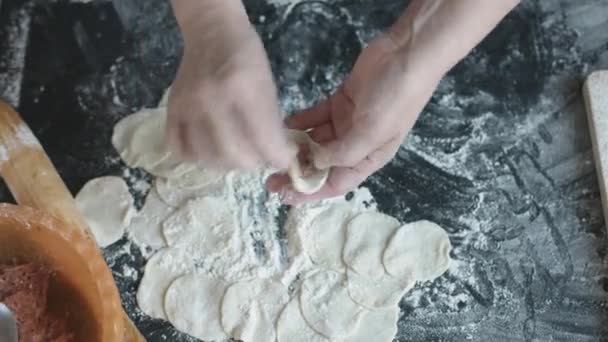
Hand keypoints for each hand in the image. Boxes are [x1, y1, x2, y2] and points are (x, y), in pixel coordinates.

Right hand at [167, 1, 294, 168]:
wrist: (212, 33)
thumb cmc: (246, 57)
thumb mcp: (268, 86)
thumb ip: (271, 124)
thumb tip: (276, 157)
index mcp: (242, 89)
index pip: (264, 141)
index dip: (279, 157)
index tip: (284, 158)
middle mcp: (212, 100)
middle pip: (235, 156)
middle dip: (254, 162)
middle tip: (260, 155)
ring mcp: (188, 106)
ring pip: (208, 158)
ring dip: (227, 163)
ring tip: (237, 153)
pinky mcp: (172, 110)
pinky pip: (179, 149)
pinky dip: (197, 157)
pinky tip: (210, 150)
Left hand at [266, 34, 441, 203]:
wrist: (406, 55)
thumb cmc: (395, 99)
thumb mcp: (372, 132)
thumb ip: (343, 152)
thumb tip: (315, 163)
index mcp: (368, 158)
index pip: (335, 183)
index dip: (311, 192)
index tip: (285, 196)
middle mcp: (356, 144)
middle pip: (322, 164)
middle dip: (297, 172)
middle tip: (269, 178)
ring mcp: (347, 122)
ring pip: (315, 141)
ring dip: (295, 147)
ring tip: (270, 150)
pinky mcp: (340, 102)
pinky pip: (315, 117)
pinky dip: (300, 122)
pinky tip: (282, 125)